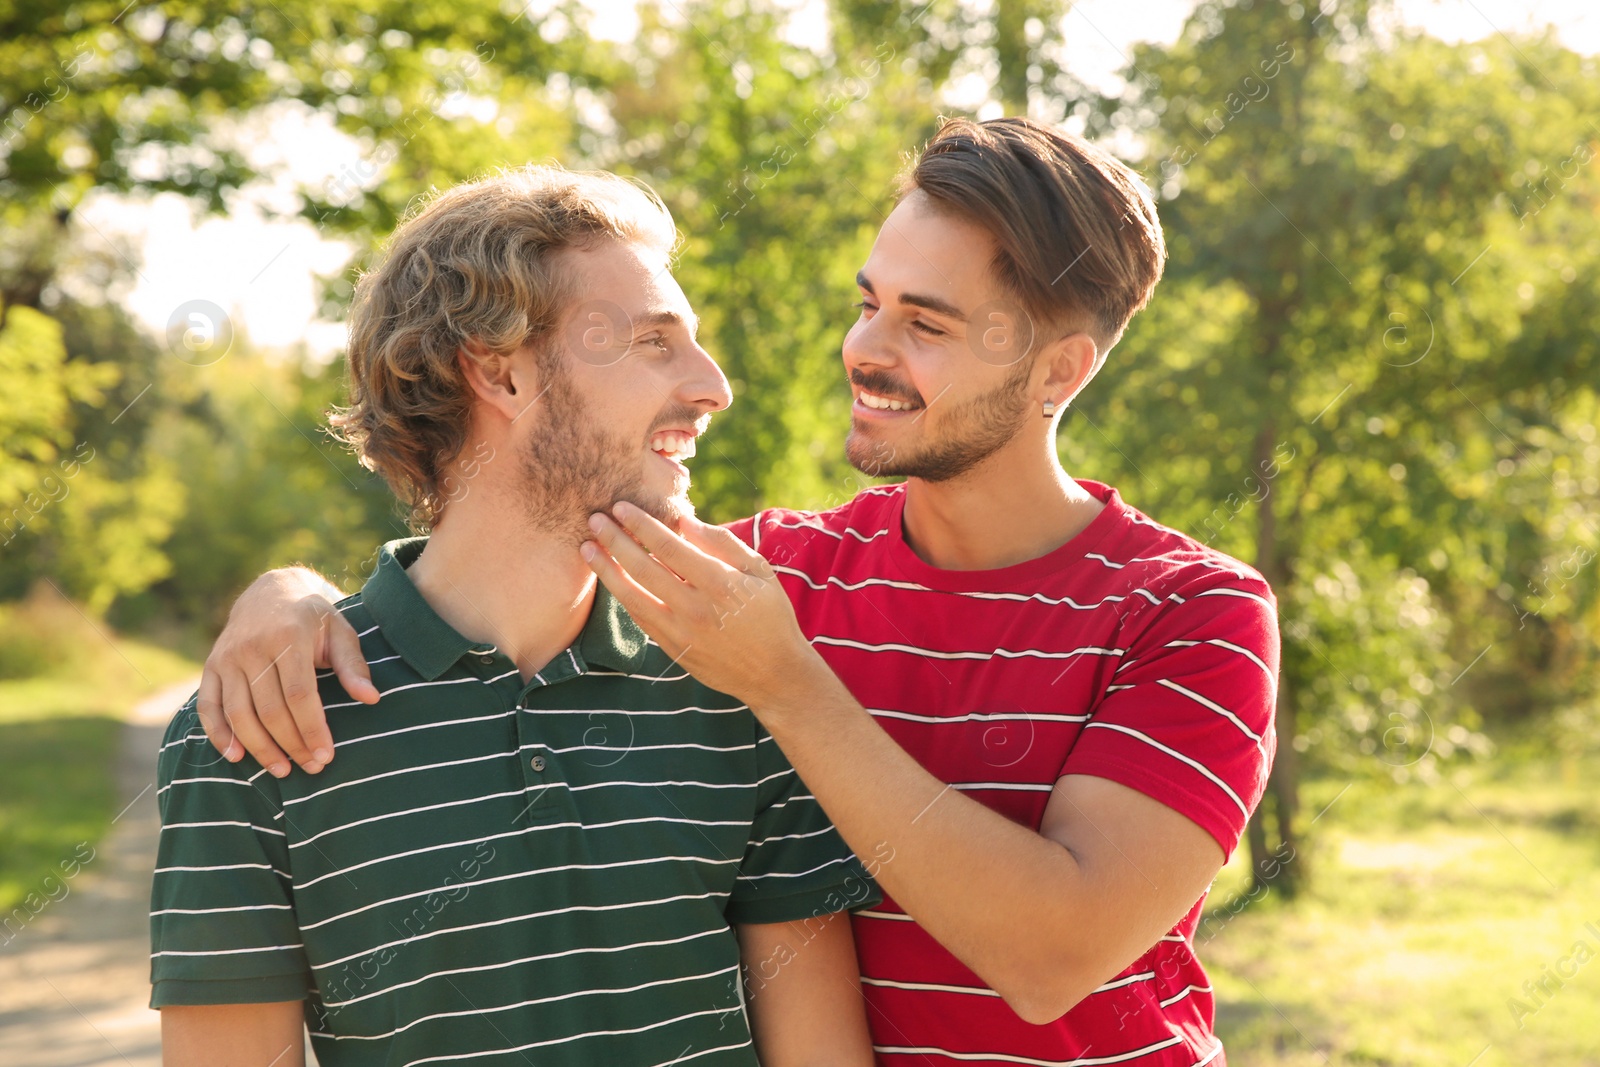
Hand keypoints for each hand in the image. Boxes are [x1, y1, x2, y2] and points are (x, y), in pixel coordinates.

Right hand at [197, 568, 374, 776]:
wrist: (270, 591)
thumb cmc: (313, 617)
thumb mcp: (340, 631)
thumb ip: (353, 665)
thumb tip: (371, 699)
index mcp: (288, 636)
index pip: (299, 695)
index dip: (312, 729)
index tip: (326, 756)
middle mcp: (253, 646)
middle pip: (269, 710)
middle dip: (291, 744)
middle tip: (311, 768)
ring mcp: (227, 656)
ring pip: (239, 713)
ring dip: (259, 748)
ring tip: (282, 771)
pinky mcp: (211, 665)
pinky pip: (210, 706)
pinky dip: (218, 734)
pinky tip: (235, 756)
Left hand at [580, 504, 821, 710]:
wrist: (774, 674)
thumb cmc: (771, 615)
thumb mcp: (760, 572)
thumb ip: (722, 544)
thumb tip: (684, 521)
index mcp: (721, 584)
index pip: (670, 547)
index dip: (642, 525)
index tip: (621, 507)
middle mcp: (697, 609)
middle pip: (644, 568)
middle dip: (615, 540)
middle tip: (595, 519)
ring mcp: (682, 633)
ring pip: (633, 596)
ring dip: (606, 570)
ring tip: (587, 548)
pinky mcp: (673, 650)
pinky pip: (640, 618)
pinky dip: (622, 596)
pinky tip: (610, 578)